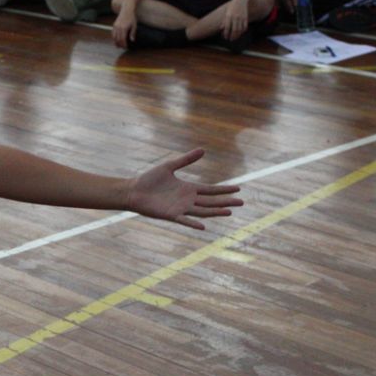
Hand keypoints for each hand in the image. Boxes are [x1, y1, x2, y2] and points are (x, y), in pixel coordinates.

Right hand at [112, 8, 136, 47]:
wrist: (126, 10)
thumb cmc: (131, 17)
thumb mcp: (134, 25)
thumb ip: (132, 33)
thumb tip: (132, 40)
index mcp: (124, 28)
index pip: (122, 39)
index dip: (124, 44)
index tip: (126, 47)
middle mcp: (118, 28)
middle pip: (117, 39)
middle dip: (120, 44)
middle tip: (122, 47)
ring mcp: (115, 26)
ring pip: (114, 37)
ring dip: (116, 42)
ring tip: (118, 45)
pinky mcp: (114, 25)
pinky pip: (113, 33)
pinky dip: (114, 37)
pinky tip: (116, 40)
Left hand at [126, 148, 241, 230]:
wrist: (133, 190)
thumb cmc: (150, 179)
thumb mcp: (170, 166)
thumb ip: (186, 160)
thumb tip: (203, 150)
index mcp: (188, 188)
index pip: (210, 190)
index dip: (224, 190)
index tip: (238, 188)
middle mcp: (187, 199)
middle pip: (211, 202)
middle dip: (226, 201)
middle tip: (242, 202)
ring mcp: (180, 208)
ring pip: (202, 211)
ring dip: (215, 212)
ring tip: (229, 211)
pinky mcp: (171, 215)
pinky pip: (184, 220)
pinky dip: (193, 223)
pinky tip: (204, 226)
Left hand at [220, 0, 249, 40]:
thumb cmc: (232, 7)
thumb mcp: (226, 13)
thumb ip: (224, 21)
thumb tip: (221, 29)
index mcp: (229, 16)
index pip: (227, 28)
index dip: (226, 34)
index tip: (225, 37)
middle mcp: (235, 17)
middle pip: (234, 30)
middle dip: (232, 36)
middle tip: (230, 40)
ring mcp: (241, 17)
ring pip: (240, 29)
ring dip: (237, 35)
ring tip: (235, 38)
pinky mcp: (246, 17)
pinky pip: (245, 26)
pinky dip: (243, 31)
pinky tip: (240, 33)